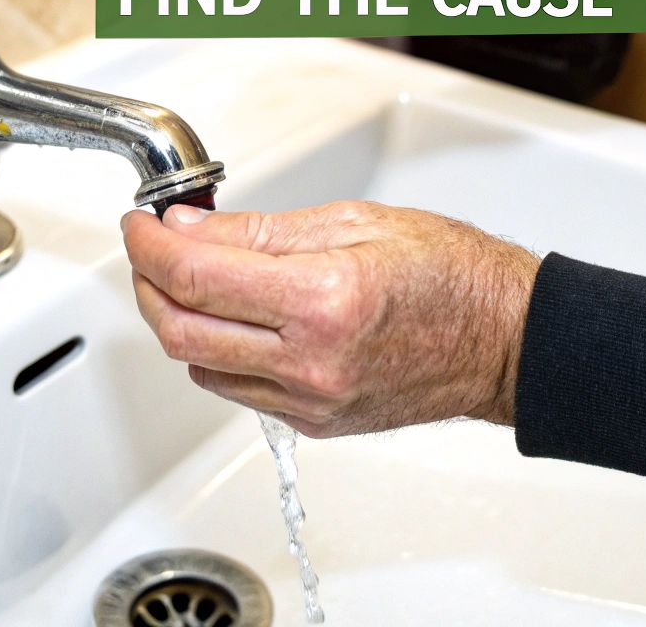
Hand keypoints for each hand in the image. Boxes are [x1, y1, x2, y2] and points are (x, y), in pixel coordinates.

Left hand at [120, 200, 540, 437]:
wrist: (506, 341)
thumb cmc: (452, 273)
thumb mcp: (354, 221)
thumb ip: (260, 231)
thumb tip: (189, 230)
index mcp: (324, 299)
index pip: (197, 276)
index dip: (149, 246)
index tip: (140, 224)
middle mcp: (311, 360)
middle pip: (180, 331)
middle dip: (148, 283)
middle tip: (150, 249)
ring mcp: (311, 400)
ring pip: (199, 365)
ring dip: (178, 319)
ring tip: (194, 278)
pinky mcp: (315, 423)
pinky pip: (238, 388)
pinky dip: (218, 350)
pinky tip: (235, 318)